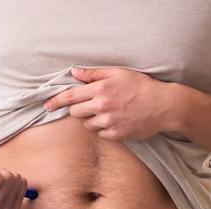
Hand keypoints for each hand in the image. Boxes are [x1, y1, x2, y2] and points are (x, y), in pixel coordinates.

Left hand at [44, 67, 175, 140]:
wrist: (163, 106)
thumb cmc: (142, 86)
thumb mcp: (119, 73)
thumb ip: (94, 74)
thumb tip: (74, 72)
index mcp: (101, 89)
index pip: (70, 96)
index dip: (55, 101)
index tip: (46, 105)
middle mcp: (102, 106)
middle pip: (75, 113)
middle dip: (79, 109)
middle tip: (92, 105)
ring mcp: (109, 122)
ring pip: (87, 125)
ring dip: (92, 120)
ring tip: (108, 113)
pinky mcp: (116, 135)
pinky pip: (100, 134)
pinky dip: (104, 129)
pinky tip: (116, 121)